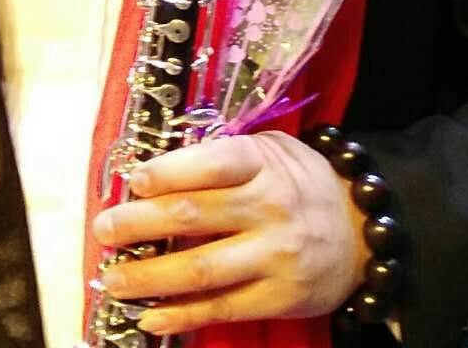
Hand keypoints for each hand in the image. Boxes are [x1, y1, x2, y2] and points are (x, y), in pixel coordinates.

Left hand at [92, 130, 369, 335]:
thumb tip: (158, 172)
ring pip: (200, 269)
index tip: (134, 180)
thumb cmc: (300, 182)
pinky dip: (180, 315)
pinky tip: (149, 316)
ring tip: (113, 278)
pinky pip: (221, 308)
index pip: (213, 163)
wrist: (362, 230)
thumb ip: (223, 157)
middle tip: (104, 228)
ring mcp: (275, 256)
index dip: (169, 170)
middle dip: (140, 223)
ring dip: (149, 276)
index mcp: (264, 164)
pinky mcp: (278, 297)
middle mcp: (270, 207)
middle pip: (195, 215)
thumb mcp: (271, 150)